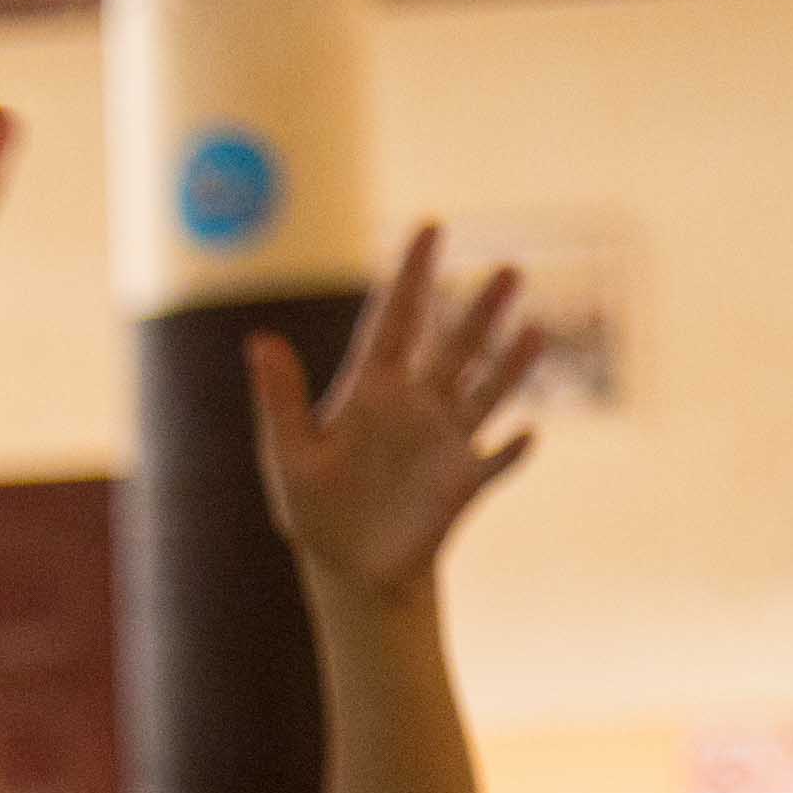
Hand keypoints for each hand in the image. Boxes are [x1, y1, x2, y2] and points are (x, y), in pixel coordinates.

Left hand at [250, 223, 547, 599]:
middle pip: (455, 347)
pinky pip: (495, 462)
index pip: (395, 320)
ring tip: (535, 331)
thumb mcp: (289, 454)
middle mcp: (419, 405)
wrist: (350, 568)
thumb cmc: (316, 509)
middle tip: (509, 269)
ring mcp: (447, 440)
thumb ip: (280, 399)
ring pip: (487, 392)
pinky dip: (510, 451)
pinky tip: (526, 435)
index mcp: (372, 391)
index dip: (412, 274)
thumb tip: (258, 339)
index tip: (431, 225)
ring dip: (511, 366)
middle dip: (481, 311)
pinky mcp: (464, 482)